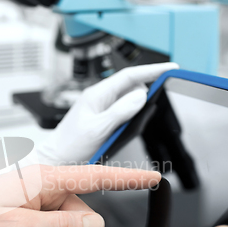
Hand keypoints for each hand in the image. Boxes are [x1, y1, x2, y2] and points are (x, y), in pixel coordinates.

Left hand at [38, 63, 178, 164]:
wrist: (56, 160)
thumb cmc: (70, 145)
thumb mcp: (98, 129)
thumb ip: (120, 111)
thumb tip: (141, 96)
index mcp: (97, 94)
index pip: (129, 75)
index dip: (152, 70)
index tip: (171, 67)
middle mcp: (100, 98)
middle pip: (132, 86)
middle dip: (146, 92)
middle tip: (155, 104)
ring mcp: (101, 108)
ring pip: (128, 100)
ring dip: (136, 109)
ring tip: (126, 127)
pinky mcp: (102, 118)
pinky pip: (122, 112)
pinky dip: (130, 118)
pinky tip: (124, 130)